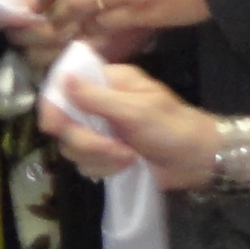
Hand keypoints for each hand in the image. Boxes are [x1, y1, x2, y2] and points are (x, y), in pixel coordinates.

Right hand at [35, 59, 216, 188]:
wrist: (196, 161)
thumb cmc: (173, 127)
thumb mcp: (137, 110)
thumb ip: (98, 98)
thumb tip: (63, 79)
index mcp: (107, 82)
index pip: (65, 86)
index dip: (53, 106)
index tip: (54, 126)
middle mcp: (98, 104)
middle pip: (64, 123)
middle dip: (87, 142)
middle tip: (114, 150)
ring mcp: (100, 131)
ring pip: (73, 147)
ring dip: (99, 158)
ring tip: (128, 158)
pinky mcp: (104, 155)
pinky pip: (86, 164)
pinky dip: (104, 169)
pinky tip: (126, 166)